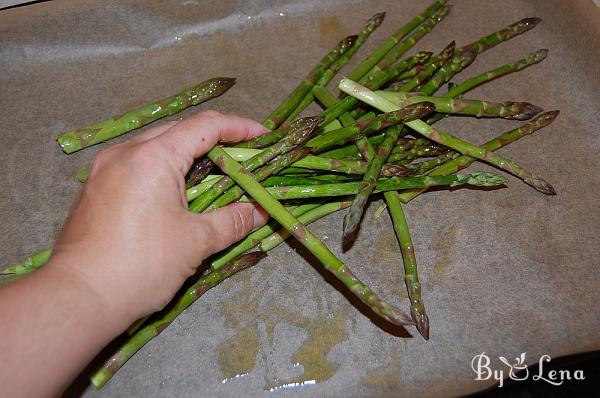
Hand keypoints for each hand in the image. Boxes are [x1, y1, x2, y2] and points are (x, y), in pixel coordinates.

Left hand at [50, 110, 268, 322]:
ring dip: (188, 157)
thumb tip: (260, 212)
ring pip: (156, 149)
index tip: (264, 137)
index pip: (205, 126)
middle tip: (243, 158)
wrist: (78, 298)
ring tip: (214, 177)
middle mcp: (125, 153)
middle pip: (180, 132)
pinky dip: (164, 172)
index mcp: (152, 157)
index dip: (240, 127)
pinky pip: (137, 167)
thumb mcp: (196, 242)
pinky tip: (176, 195)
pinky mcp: (95, 189)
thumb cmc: (141, 266)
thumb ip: (232, 220)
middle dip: (215, 141)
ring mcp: (105, 170)